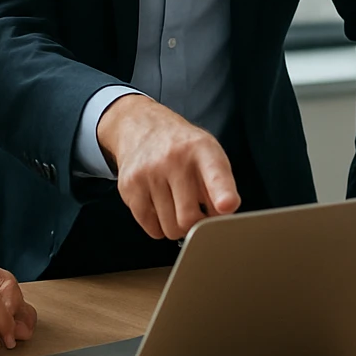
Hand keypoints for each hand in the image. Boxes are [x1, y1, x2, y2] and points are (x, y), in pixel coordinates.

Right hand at [97, 94, 240, 239]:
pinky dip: (159, 227)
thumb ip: (221, 187)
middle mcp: (174, 158)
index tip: (227, 205)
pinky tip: (161, 208)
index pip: (215, 174)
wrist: (142, 127)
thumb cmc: (182, 147)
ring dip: (177, 226)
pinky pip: (151, 228)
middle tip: (197, 213)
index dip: (222, 193)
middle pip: (189, 217)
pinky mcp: (129, 186)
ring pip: (169, 228)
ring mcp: (148, 172)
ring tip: (177, 205)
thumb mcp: (209, 154)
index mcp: (202, 149)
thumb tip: (222, 220)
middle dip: (197, 226)